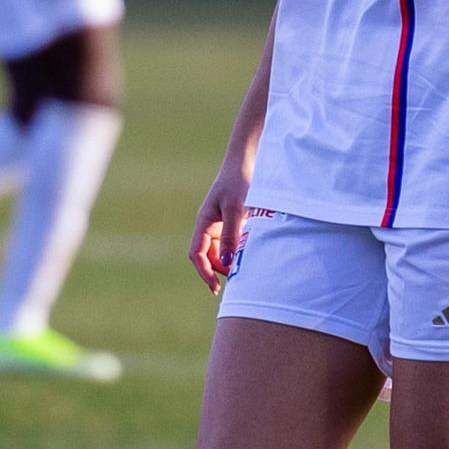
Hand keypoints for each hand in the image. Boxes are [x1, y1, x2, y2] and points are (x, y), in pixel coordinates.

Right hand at [189, 166, 253, 295]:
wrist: (245, 161)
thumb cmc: (237, 182)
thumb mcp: (235, 209)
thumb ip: (230, 236)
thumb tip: (227, 263)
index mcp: (203, 223)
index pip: (197, 254)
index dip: (204, 272)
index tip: (215, 287)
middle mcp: (208, 226)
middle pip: (209, 257)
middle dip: (220, 269)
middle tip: (239, 276)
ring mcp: (219, 224)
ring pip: (221, 251)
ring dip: (231, 259)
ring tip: (248, 261)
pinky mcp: (231, 222)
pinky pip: (232, 242)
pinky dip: (239, 249)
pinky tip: (252, 249)